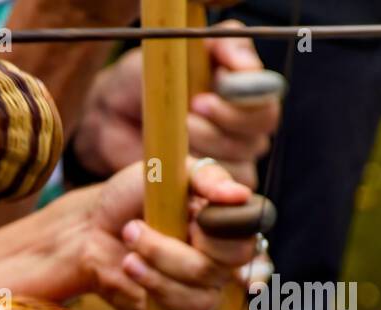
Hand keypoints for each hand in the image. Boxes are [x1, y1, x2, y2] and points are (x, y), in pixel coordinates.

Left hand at [73, 22, 280, 186]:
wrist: (115, 116)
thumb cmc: (149, 79)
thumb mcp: (181, 49)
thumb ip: (221, 45)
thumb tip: (247, 66)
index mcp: (247, 94)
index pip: (265, 107)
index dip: (238, 106)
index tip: (199, 100)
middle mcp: (247, 128)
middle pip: (256, 137)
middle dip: (218, 125)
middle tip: (185, 116)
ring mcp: (232, 160)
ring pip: (239, 165)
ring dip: (202, 149)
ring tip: (174, 134)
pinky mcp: (210, 188)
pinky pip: (220, 192)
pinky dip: (196, 178)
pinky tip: (174, 162)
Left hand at [75, 158, 258, 309]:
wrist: (89, 227)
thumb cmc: (131, 195)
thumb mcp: (165, 173)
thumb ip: (205, 178)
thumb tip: (238, 196)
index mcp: (226, 229)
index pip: (245, 240)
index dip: (225, 236)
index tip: (197, 219)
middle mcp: (218, 267)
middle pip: (217, 273)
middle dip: (173, 253)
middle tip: (136, 231)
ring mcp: (196, 296)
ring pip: (195, 302)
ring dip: (156, 279)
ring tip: (128, 257)